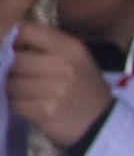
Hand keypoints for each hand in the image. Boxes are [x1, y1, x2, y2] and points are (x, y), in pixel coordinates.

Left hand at [6, 23, 112, 146]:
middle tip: (23, 78)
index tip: (16, 50)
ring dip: (15, 90)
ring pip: (12, 83)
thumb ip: (47, 46)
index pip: (26, 31)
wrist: (103, 124)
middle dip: (13, 70)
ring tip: (29, 94)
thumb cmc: (84, 89)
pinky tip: (32, 108)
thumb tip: (7, 40)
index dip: (14, 40)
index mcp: (71, 48)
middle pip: (15, 59)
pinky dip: (20, 107)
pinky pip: (16, 103)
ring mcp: (55, 89)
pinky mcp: (46, 110)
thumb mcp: (76, 60)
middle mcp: (64, 65)